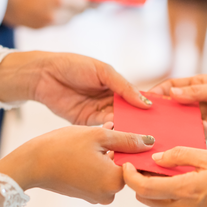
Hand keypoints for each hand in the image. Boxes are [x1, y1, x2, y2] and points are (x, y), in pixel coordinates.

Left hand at [0, 51, 152, 125]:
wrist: (43, 74)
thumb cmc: (74, 65)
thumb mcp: (103, 71)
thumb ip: (124, 87)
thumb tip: (146, 103)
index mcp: (116, 86)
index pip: (137, 100)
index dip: (148, 108)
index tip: (163, 119)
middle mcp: (109, 101)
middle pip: (129, 115)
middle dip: (139, 124)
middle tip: (155, 135)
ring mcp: (98, 113)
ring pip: (117, 124)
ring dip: (127, 131)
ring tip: (141, 140)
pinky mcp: (85, 123)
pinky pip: (101, 130)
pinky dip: (111, 134)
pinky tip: (121, 140)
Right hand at [0, 126, 154, 203]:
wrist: (31, 164)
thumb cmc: (63, 147)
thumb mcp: (99, 136)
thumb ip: (127, 139)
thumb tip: (150, 142)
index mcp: (116, 181)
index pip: (136, 162)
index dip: (131, 144)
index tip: (121, 132)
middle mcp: (109, 194)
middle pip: (124, 167)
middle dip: (118, 148)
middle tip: (105, 131)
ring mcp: (96, 196)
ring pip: (110, 170)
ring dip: (106, 154)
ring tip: (92, 138)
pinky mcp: (85, 194)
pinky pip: (98, 176)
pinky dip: (95, 163)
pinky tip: (83, 149)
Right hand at [4, 0, 89, 28]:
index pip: (84, 4)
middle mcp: (56, 15)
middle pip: (77, 14)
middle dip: (76, 4)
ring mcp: (47, 24)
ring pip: (67, 20)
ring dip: (67, 11)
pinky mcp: (39, 28)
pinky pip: (55, 23)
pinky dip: (55, 15)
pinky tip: (45, 5)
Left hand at [122, 147, 206, 206]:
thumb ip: (180, 155)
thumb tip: (156, 157)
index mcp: (184, 190)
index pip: (143, 188)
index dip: (130, 177)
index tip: (127, 165)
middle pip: (146, 198)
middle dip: (140, 182)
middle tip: (145, 166)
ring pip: (160, 204)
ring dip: (158, 190)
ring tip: (170, 173)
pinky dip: (173, 198)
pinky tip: (187, 187)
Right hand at [147, 75, 206, 141]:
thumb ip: (197, 93)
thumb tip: (172, 95)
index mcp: (198, 85)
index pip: (172, 87)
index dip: (158, 93)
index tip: (146, 102)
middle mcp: (197, 101)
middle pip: (173, 107)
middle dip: (161, 114)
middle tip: (148, 122)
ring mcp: (202, 117)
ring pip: (181, 123)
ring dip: (172, 128)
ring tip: (160, 136)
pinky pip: (193, 135)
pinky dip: (186, 139)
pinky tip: (179, 143)